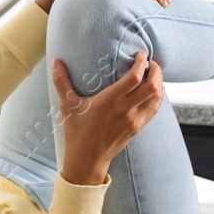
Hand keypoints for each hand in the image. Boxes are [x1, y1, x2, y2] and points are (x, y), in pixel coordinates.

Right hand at [50, 51, 164, 185]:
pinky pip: (154, 109)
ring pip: (157, 98)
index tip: (141, 55)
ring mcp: (134, 120)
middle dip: (156, 71)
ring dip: (159, 83)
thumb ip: (61, 82)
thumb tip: (54, 61)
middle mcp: (125, 110)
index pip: (135, 78)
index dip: (142, 63)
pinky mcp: (138, 128)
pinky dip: (158, 97)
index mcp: (109, 101)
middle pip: (152, 86)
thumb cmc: (76, 131)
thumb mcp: (68, 106)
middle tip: (151, 62)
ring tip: (154, 74)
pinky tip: (155, 90)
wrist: (87, 159)